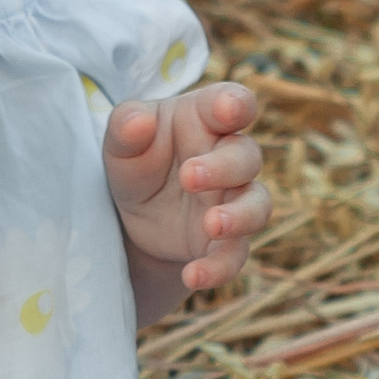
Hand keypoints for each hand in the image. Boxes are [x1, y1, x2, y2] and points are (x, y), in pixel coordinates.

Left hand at [102, 82, 269, 293]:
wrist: (130, 217)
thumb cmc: (135, 160)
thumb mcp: (121, 142)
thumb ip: (126, 127)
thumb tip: (138, 122)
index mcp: (206, 119)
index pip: (233, 102)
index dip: (236, 104)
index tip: (231, 110)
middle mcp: (228, 157)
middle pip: (246, 156)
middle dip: (223, 167)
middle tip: (189, 177)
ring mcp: (232, 200)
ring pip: (257, 205)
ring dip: (239, 216)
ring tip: (212, 225)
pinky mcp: (226, 241)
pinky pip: (236, 255)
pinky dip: (219, 268)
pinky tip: (193, 276)